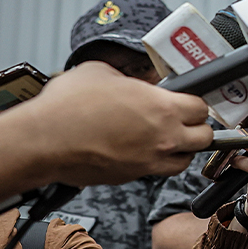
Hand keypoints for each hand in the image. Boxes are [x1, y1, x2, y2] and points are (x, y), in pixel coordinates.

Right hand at [24, 62, 213, 184]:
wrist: (43, 140)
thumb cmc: (67, 107)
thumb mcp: (101, 72)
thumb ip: (127, 78)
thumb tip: (129, 82)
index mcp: (162, 107)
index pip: (201, 108)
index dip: (195, 103)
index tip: (187, 101)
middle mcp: (163, 137)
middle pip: (204, 138)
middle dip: (197, 129)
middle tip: (184, 122)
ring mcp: (149, 161)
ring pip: (184, 161)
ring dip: (181, 150)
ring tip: (167, 139)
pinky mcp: (132, 176)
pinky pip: (155, 171)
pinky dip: (154, 162)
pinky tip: (140, 151)